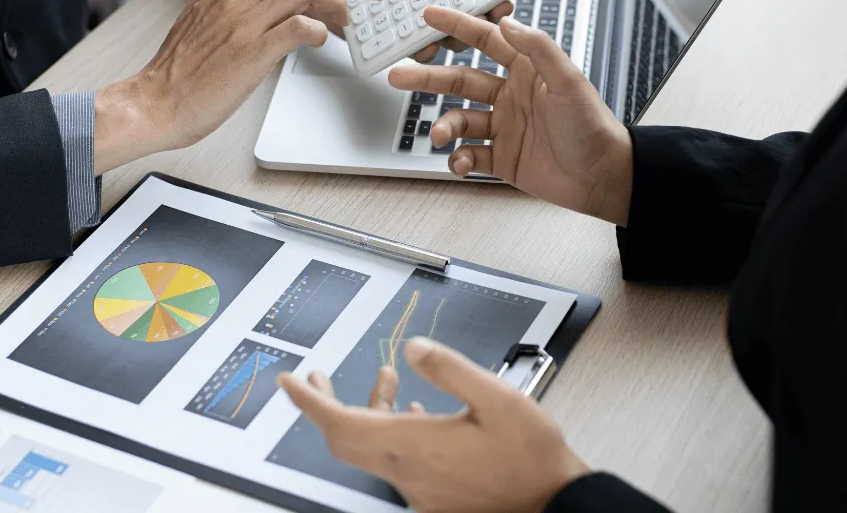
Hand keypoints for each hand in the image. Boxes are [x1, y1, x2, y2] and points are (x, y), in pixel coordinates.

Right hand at [91, 0, 390, 172]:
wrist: (154, 101)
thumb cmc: (182, 68)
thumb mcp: (209, 16)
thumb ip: (242, 1)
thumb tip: (280, 0)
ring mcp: (244, 22)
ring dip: (341, 2)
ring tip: (352, 20)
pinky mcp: (251, 53)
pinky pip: (299, 29)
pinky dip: (320, 32)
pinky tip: (322, 41)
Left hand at [279, 337, 589, 512]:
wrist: (555, 504)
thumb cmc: (532, 456)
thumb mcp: (497, 397)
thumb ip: (449, 369)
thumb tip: (412, 348)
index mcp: (415, 445)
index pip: (340, 422)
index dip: (309, 401)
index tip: (290, 381)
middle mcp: (408, 472)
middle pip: (345, 439)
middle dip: (326, 404)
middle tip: (318, 378)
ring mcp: (418, 491)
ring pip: (373, 449)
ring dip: (370, 412)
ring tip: (386, 379)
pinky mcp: (433, 500)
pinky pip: (396, 465)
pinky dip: (393, 434)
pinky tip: (415, 416)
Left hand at [299, 0, 514, 60]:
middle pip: (470, 17)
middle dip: (485, 19)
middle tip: (488, 13)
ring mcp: (409, 21)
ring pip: (446, 39)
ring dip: (456, 38)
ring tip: (454, 31)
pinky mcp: (386, 39)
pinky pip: (409, 50)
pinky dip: (420, 50)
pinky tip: (422, 43)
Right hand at [388, 9, 633, 224]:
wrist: (603, 177)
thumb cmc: (593, 127)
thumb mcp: (568, 80)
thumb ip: (537, 47)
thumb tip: (507, 21)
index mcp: (526, 70)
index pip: (486, 41)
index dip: (458, 26)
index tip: (429, 15)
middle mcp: (511, 96)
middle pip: (460, 80)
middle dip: (428, 78)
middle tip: (399, 75)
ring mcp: (505, 127)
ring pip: (460, 120)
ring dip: (444, 125)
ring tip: (438, 134)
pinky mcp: (503, 159)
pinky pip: (471, 155)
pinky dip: (460, 159)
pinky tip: (460, 162)